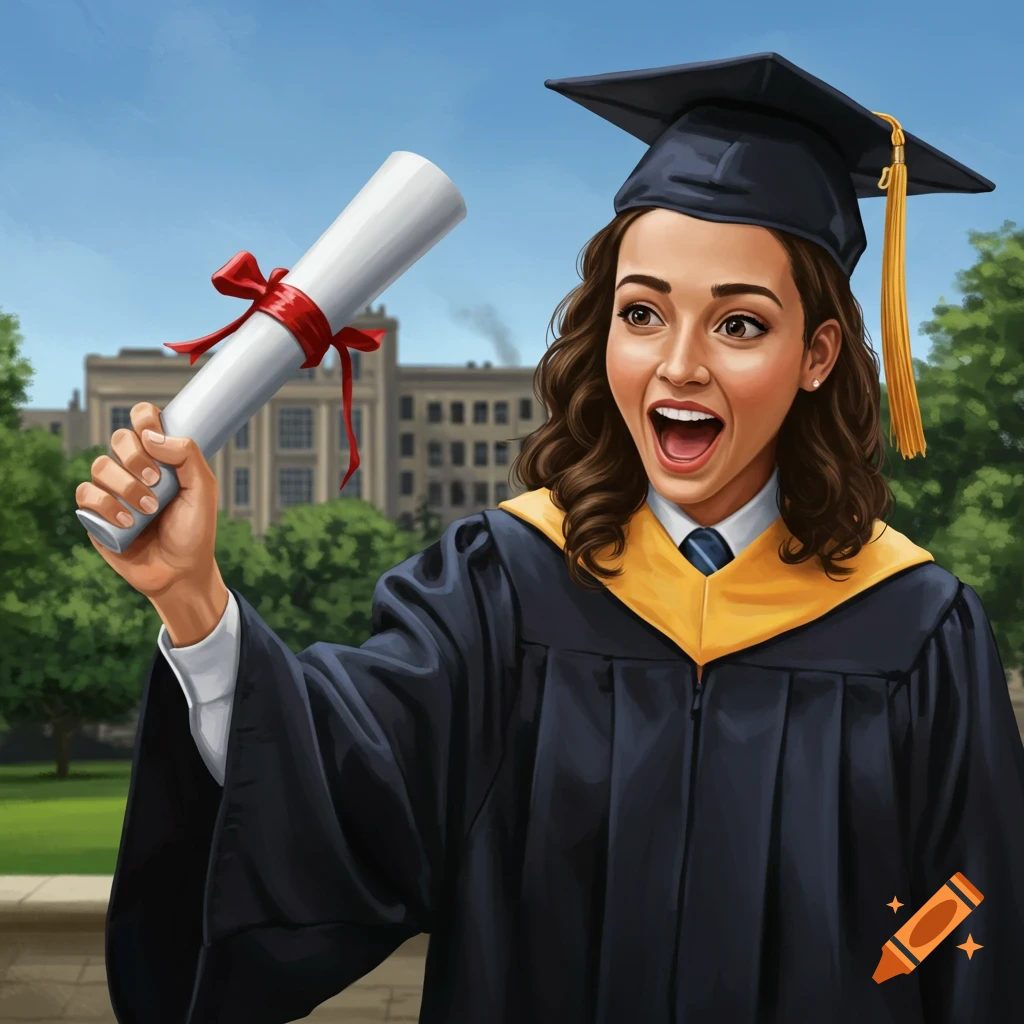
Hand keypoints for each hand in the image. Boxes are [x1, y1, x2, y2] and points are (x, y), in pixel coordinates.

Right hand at [75, 402, 226, 644]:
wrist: (180, 571)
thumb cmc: (194, 530)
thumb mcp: (203, 490)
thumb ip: (187, 455)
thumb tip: (152, 436)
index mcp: (160, 457)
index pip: (143, 420)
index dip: (144, 419)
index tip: (154, 435)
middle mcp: (133, 469)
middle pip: (120, 439)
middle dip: (136, 457)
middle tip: (157, 481)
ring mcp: (113, 490)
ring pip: (100, 465)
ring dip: (126, 487)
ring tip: (149, 510)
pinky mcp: (96, 514)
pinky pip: (86, 494)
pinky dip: (106, 506)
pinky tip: (127, 522)